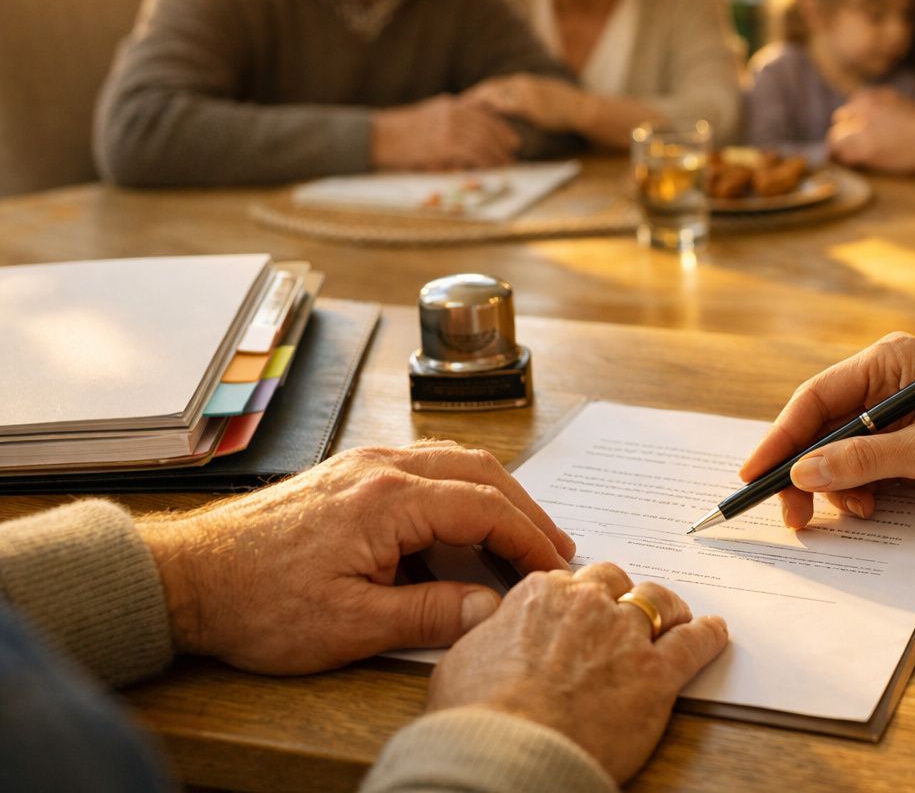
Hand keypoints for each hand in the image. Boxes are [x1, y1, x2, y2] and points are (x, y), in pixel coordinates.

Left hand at [135, 440, 575, 673]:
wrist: (187, 578)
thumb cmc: (259, 603)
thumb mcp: (351, 625)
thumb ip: (431, 613)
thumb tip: (491, 608)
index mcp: (389, 499)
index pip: (485, 507)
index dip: (529, 538)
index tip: (554, 567)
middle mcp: (381, 466)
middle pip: (479, 471)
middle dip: (525, 508)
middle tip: (554, 545)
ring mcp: (362, 464)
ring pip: (452, 461)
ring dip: (494, 493)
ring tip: (520, 532)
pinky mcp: (347, 473)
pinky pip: (423, 465)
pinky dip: (460, 488)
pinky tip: (463, 518)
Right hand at [370, 93, 522, 170]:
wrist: (376, 137)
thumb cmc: (396, 134)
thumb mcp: (425, 120)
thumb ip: (446, 125)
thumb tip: (466, 143)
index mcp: (448, 105)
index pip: (483, 114)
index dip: (500, 128)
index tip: (511, 139)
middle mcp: (452, 112)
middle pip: (487, 126)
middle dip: (503, 141)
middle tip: (513, 153)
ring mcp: (449, 126)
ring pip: (484, 140)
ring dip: (498, 154)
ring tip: (507, 164)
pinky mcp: (445, 143)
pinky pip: (474, 152)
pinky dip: (486, 161)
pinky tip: (492, 168)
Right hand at [428, 561, 727, 784]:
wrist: (508, 752)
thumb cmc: (477, 715)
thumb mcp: (462, 660)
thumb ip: (489, 632)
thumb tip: (492, 626)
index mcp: (540, 595)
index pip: (570, 579)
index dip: (579, 597)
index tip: (583, 608)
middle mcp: (587, 604)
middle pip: (617, 582)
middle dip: (622, 595)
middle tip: (624, 612)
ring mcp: (625, 635)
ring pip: (659, 602)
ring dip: (666, 609)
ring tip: (674, 617)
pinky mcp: (657, 674)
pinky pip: (694, 644)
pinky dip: (707, 636)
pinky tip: (713, 634)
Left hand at [469, 73, 590, 134]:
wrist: (581, 108)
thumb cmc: (566, 107)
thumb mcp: (544, 98)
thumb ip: (528, 100)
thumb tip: (518, 110)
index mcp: (524, 81)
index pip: (496, 85)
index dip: (480, 92)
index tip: (467, 100)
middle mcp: (521, 83)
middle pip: (490, 87)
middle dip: (473, 96)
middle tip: (456, 105)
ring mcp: (524, 92)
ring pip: (493, 93)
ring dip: (477, 102)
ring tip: (462, 112)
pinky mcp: (528, 104)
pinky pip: (504, 106)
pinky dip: (490, 110)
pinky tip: (479, 118)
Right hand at [740, 333, 914, 527]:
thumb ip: (862, 460)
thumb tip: (803, 473)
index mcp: (887, 361)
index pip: (816, 398)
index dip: (780, 438)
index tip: (754, 475)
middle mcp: (886, 381)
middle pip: (821, 427)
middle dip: (806, 471)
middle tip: (792, 516)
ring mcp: (896, 413)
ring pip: (839, 452)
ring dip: (837, 486)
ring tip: (856, 512)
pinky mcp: (908, 442)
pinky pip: (864, 466)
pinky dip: (859, 490)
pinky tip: (871, 508)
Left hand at [827, 89, 914, 173]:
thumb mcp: (900, 104)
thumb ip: (881, 108)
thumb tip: (870, 121)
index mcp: (868, 97)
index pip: (845, 113)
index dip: (850, 128)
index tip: (855, 139)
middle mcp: (860, 109)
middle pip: (838, 128)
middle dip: (843, 140)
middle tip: (848, 155)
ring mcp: (861, 130)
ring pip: (835, 144)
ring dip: (841, 154)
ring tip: (848, 165)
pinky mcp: (866, 151)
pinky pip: (843, 159)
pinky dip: (845, 165)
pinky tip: (853, 170)